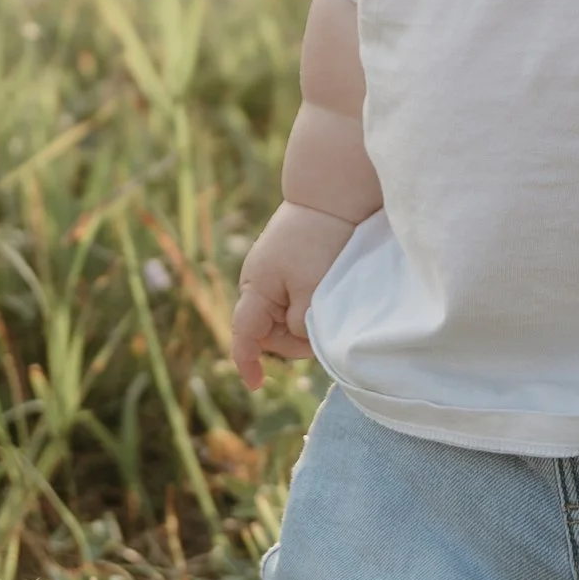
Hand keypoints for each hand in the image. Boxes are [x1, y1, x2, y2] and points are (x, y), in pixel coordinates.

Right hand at [231, 203, 352, 390]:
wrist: (333, 194)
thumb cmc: (321, 242)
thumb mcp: (312, 293)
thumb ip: (302, 324)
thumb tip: (302, 333)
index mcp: (256, 287)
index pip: (245, 335)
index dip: (247, 361)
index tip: (256, 385)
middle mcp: (259, 281)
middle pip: (270, 331)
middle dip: (294, 340)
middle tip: (325, 332)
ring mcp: (274, 271)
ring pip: (285, 316)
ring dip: (305, 322)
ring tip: (330, 307)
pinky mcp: (291, 264)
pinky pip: (294, 298)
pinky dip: (309, 306)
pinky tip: (328, 298)